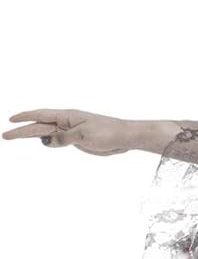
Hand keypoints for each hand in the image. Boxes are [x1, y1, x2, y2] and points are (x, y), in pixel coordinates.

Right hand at [2, 109, 131, 155]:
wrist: (124, 137)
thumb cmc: (107, 132)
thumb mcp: (83, 136)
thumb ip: (63, 138)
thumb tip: (45, 141)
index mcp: (67, 116)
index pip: (40, 116)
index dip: (24, 118)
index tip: (10, 120)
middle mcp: (66, 122)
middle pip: (39, 126)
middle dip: (22, 130)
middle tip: (5, 135)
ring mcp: (71, 130)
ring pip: (46, 133)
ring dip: (31, 134)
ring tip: (16, 136)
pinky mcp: (77, 139)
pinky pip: (57, 139)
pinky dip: (47, 140)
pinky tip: (42, 141)